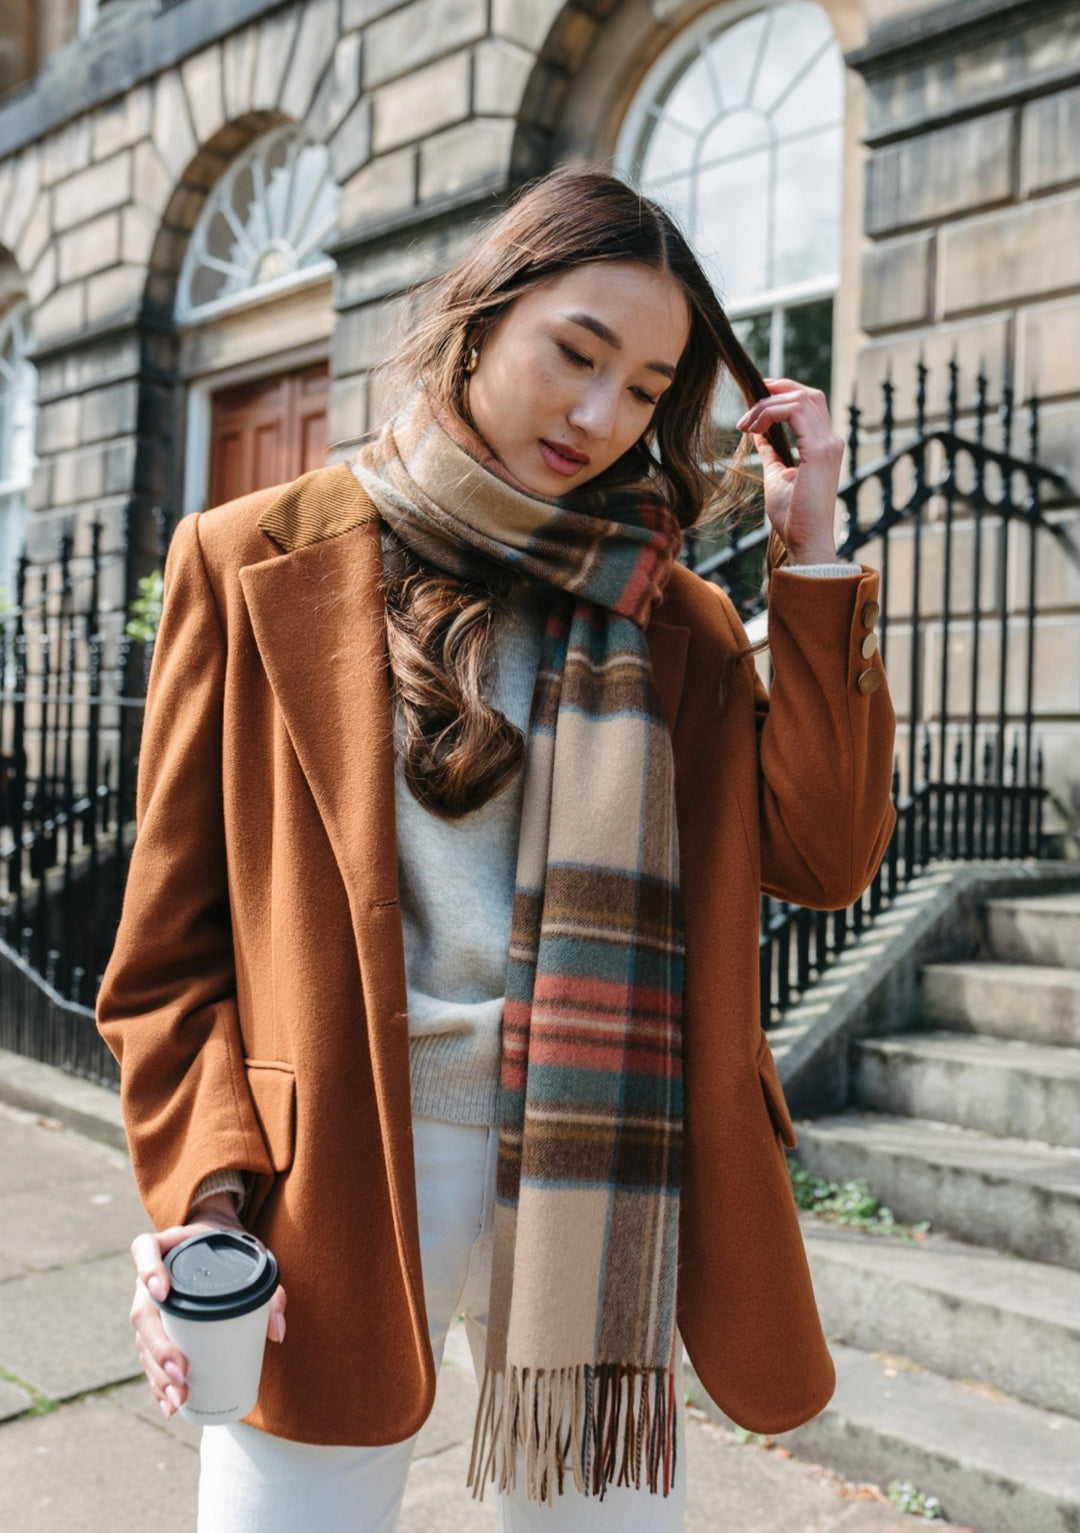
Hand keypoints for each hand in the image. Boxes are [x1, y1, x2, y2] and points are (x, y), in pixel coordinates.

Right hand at [128, 1194, 287, 1420]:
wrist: (218, 1245)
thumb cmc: (234, 1250)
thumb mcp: (253, 1259)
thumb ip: (270, 1292)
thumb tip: (277, 1333)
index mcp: (168, 1247)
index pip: (144, 1249)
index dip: (148, 1269)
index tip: (163, 1292)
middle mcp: (150, 1278)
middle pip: (142, 1311)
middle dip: (159, 1348)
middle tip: (181, 1373)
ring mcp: (149, 1305)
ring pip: (142, 1341)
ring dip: (157, 1373)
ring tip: (179, 1397)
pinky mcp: (155, 1329)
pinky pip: (149, 1357)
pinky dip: (158, 1383)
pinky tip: (170, 1405)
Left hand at [736, 378, 845, 563]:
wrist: (806, 542)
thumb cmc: (793, 517)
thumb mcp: (776, 475)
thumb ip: (771, 451)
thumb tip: (758, 433)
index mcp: (824, 445)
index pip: (808, 403)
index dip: (781, 394)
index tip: (753, 402)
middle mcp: (831, 440)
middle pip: (807, 394)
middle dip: (775, 390)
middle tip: (746, 407)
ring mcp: (828, 444)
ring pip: (799, 399)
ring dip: (766, 405)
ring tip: (745, 424)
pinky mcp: (819, 451)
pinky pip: (794, 412)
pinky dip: (770, 413)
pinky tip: (753, 428)